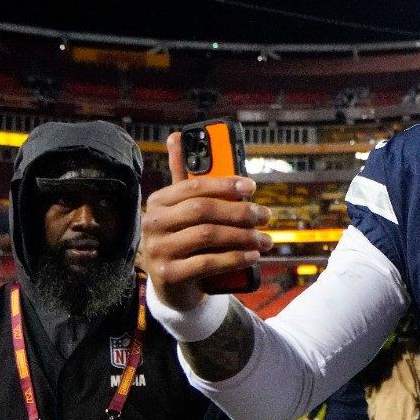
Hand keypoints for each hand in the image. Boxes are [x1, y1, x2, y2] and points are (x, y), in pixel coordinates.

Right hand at [139, 132, 274, 310]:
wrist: (172, 285)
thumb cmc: (183, 238)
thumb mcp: (182, 208)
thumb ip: (184, 176)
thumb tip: (177, 135)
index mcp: (159, 201)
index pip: (193, 186)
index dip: (225, 184)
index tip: (252, 187)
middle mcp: (154, 223)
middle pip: (204, 210)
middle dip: (241, 212)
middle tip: (266, 216)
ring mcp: (158, 250)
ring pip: (208, 236)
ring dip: (243, 236)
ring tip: (265, 239)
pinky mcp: (169, 275)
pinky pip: (207, 263)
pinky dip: (234, 258)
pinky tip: (252, 256)